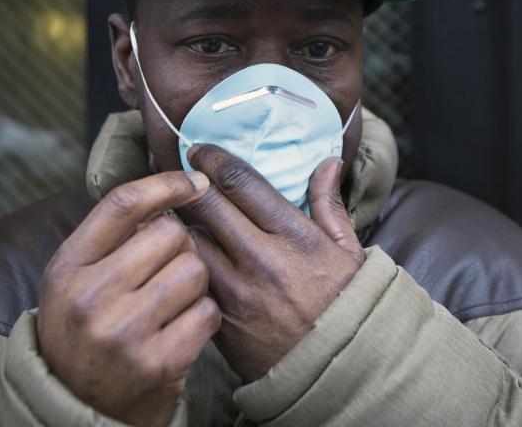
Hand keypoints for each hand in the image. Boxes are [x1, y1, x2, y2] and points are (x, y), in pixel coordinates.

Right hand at [37, 171, 220, 426]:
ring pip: (194, 270)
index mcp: (68, 267)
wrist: (75, 410)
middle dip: (181, 245)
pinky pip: (207, 312)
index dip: (166, 183)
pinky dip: (204, 316)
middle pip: (169, 233)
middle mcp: (90, 297)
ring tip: (174, 300)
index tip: (195, 181)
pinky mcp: (158, 363)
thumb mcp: (75, 280)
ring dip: (195, 282)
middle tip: (169, 268)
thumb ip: (111, 238)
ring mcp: (124, 332)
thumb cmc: (84, 332)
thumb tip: (171, 190)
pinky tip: (183, 327)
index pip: (123, 203)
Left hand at [182, 145, 364, 381]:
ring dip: (179, 224)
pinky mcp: (221, 322)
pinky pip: (191, 282)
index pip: (241, 183)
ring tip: (171, 212)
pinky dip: (183, 263)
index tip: (201, 150)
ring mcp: (238, 294)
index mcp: (295, 237)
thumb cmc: (347, 306)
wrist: (342, 371)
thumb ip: (330, 204)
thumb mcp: (349, 251)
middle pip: (207, 205)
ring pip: (189, 242)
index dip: (214, 159)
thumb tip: (327, 161)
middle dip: (186, 183)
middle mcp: (262, 261)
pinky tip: (177, 254)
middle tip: (176, 171)